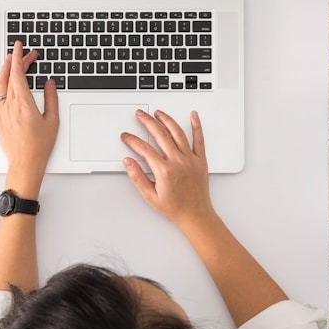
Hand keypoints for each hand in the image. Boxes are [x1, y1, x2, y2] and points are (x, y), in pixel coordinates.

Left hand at [0, 41, 59, 196]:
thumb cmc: (39, 146)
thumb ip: (51, 98)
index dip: (19, 58)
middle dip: (16, 61)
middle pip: (10, 76)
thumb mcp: (53, 120)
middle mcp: (10, 106)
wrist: (25, 163)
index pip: (18, 73)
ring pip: (0, 85)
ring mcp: (1, 112)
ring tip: (10, 61)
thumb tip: (49, 83)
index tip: (21, 48)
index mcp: (24, 103)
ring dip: (4, 70)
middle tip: (23, 53)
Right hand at [121, 110, 213, 229]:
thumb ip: (137, 177)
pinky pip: (199, 140)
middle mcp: (178, 162)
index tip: (127, 136)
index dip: (132, 140)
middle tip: (140, 115)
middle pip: (160, 135)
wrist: (196, 215)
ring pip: (177, 133)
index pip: (144, 149)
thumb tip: (128, 162)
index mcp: (164, 171)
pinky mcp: (201, 160)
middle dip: (147, 122)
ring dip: (166, 120)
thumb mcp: (150, 196)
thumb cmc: (175, 208)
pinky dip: (197, 126)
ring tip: (158, 112)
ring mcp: (190, 159)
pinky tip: (193, 115)